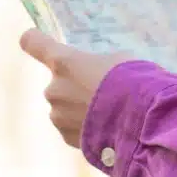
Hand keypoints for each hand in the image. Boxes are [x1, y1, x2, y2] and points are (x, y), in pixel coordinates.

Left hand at [19, 30, 133, 147]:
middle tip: (105, 92)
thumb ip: (99, 65)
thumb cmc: (133, 81)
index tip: (33, 38)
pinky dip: (86, 127)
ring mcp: (58, 115)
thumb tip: (99, 74)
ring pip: (65, 108)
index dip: (35, 40)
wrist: (142, 120)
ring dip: (81, 109)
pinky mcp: (66, 137)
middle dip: (77, 87)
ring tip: (110, 113)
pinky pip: (73, 128)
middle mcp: (54, 88)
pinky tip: (107, 127)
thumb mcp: (120, 61)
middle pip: (59, 83)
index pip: (34, 43)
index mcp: (64, 63)